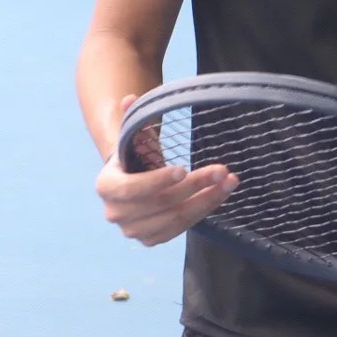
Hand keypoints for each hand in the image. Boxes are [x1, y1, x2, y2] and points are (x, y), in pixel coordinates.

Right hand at [96, 94, 238, 245]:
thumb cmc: (134, 153)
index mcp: (106, 186)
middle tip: (221, 170)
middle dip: (194, 186)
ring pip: (175, 218)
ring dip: (206, 200)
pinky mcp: (152, 239)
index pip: (130, 189)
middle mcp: (116, 214)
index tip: (183, 169)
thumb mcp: (132, 135)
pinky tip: (220, 194)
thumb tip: (129, 98)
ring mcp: (134, 230)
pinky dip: (203, 210)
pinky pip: (181, 228)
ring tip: (229, 181)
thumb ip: (130, 117)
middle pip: (160, 203)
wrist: (132, 179)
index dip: (156, 181)